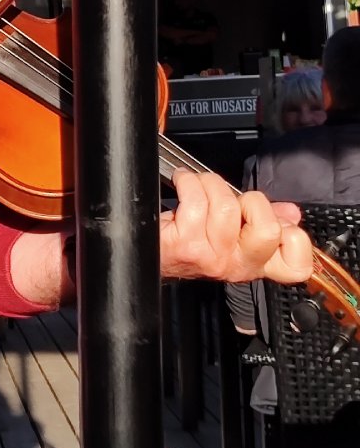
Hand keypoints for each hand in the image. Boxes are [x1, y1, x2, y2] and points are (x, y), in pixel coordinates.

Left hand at [160, 169, 312, 283]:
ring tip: (200, 185)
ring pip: (226, 206)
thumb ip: (266, 224)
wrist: (151, 254)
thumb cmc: (191, 242)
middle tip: (234, 200)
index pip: (296, 266)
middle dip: (252, 201)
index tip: (274, 218)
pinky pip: (194, 199)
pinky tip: (183, 183)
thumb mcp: (236, 238)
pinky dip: (187, 181)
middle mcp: (235, 264)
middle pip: (268, 230)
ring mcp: (209, 255)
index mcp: (255, 263)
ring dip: (211, 184)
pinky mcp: (183, 243)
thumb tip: (291, 213)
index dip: (294, 236)